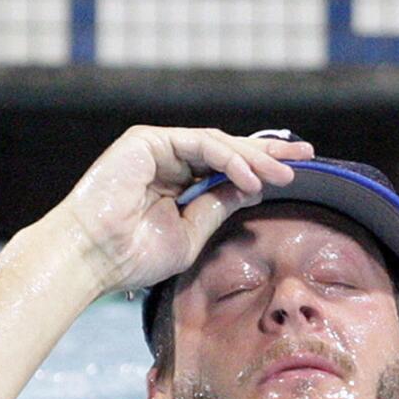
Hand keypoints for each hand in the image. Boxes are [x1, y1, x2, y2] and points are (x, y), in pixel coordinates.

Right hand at [56, 126, 312, 292]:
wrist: (94, 258)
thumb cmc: (133, 255)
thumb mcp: (192, 233)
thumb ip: (219, 207)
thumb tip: (254, 190)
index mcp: (177, 183)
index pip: (227, 169)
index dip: (261, 168)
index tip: (298, 172)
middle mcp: (168, 160)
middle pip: (227, 149)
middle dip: (267, 152)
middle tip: (304, 156)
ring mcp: (157, 147)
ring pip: (217, 144)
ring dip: (253, 159)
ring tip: (282, 175)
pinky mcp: (147, 141)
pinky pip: (198, 143)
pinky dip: (227, 159)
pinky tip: (250, 178)